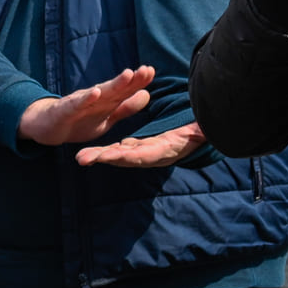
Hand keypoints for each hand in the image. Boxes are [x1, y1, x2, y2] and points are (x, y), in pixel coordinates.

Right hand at [18, 66, 154, 145]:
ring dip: (113, 84)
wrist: (46, 126)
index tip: (152, 71)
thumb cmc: (78, 120)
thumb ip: (125, 108)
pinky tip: (95, 92)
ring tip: (128, 75)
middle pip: (114, 88)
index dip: (138, 81)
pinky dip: (85, 99)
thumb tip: (147, 94)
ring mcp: (79, 103)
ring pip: (98, 92)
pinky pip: (76, 104)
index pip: (124, 90)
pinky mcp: (64, 111)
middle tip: (147, 69)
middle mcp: (93, 98)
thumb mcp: (106, 117)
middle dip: (130, 80)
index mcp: (105, 101)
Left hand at [75, 121, 206, 167]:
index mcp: (165, 150)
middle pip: (125, 157)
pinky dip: (111, 151)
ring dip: (101, 155)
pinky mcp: (145, 148)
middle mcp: (155, 154)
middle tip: (81, 159)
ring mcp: (149, 152)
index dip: (122, 155)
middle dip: (103, 158)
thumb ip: (198, 130)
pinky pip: (126, 150)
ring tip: (81, 158)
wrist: (207, 130)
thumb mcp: (199, 131)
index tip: (105, 156)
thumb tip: (202, 131)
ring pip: (121, 154)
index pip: (140, 153)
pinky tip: (96, 153)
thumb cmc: (203, 128)